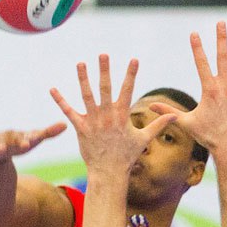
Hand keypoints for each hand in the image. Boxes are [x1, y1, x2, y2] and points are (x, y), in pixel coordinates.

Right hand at [0, 122, 66, 182]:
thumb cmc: (17, 144)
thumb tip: (65, 124)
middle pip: (0, 144)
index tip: (28, 143)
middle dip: (2, 146)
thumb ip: (47, 133)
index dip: (22, 140)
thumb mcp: (31, 140)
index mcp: (10, 135)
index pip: (17, 137)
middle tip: (3, 150)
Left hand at [50, 55, 177, 175]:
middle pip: (105, 89)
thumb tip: (174, 116)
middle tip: (103, 54)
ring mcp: (93, 122)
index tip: (134, 59)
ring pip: (87, 96)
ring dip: (83, 79)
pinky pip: (68, 112)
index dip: (131, 75)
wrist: (109, 172)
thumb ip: (158, 124)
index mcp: (122, 115)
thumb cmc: (127, 156)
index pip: (128, 90)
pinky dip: (60, 100)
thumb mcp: (144, 138)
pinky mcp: (80, 129)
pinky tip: (52, 89)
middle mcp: (107, 116)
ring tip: (80, 63)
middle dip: (105, 71)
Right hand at [148, 22, 226, 158]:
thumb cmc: (207, 135)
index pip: (201, 64)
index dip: (197, 48)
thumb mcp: (185, 122)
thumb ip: (169, 111)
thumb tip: (150, 105)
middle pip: (223, 57)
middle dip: (221, 39)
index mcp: (209, 90)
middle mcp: (225, 86)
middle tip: (221, 23)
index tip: (194, 33)